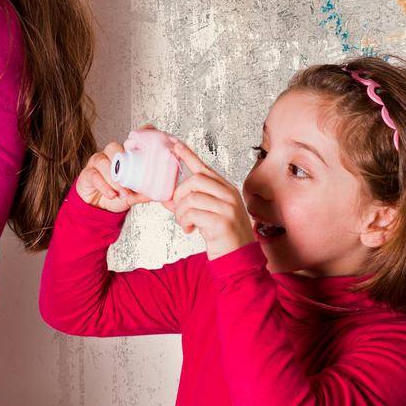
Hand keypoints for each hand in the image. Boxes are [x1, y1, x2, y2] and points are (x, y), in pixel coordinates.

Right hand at [75, 140, 148, 213]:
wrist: (97, 207)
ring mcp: (95, 163)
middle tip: (130, 180)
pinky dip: (104, 186)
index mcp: (121, 157)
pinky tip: (111, 194)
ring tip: (122, 192)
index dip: (133, 142)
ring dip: (113, 178)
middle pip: (113, 147)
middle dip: (122, 163)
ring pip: (102, 161)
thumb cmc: (115, 195)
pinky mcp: (86, 173)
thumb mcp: (131, 196)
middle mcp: (108, 156)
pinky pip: (94, 175)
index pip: (127, 143)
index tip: (141, 151)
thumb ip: (140, 194)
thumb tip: (152, 195)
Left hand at [165, 139, 255, 258]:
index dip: (188, 155)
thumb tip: (167, 198)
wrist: (239, 260)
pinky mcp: (223, 222)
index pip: (205, 167)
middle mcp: (230, 195)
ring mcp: (228, 208)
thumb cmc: (222, 236)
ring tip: (184, 222)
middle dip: (179, 194)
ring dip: (180, 212)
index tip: (174, 144)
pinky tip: (190, 229)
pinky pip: (193, 213)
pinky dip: (185, 221)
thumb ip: (190, 203)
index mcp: (227, 190)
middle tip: (177, 209)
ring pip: (191, 197)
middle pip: (195, 179)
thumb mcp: (206, 214)